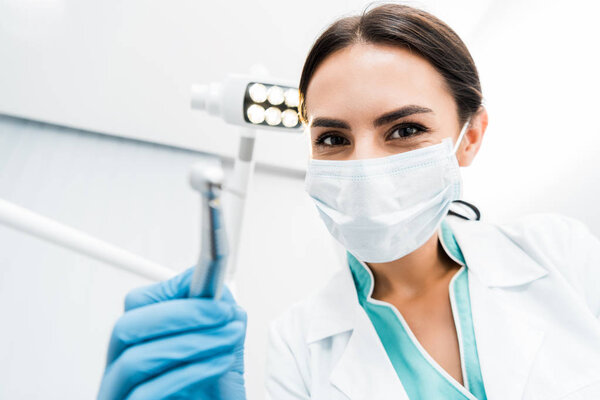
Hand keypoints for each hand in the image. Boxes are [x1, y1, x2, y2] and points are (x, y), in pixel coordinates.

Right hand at [97, 267, 246, 399]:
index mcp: (139, 343)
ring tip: (231, 336)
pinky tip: (221, 362)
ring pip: (136, 358)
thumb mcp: (219, 350)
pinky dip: (191, 370)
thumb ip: (215, 318)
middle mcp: (121, 368)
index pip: (136, 304)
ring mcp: (121, 394)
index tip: (212, 289)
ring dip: (193, 340)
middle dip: (181, 313)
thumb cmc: (213, 396)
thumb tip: (215, 289)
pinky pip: (148, 392)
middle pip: (127, 326)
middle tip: (223, 312)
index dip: (173, 291)